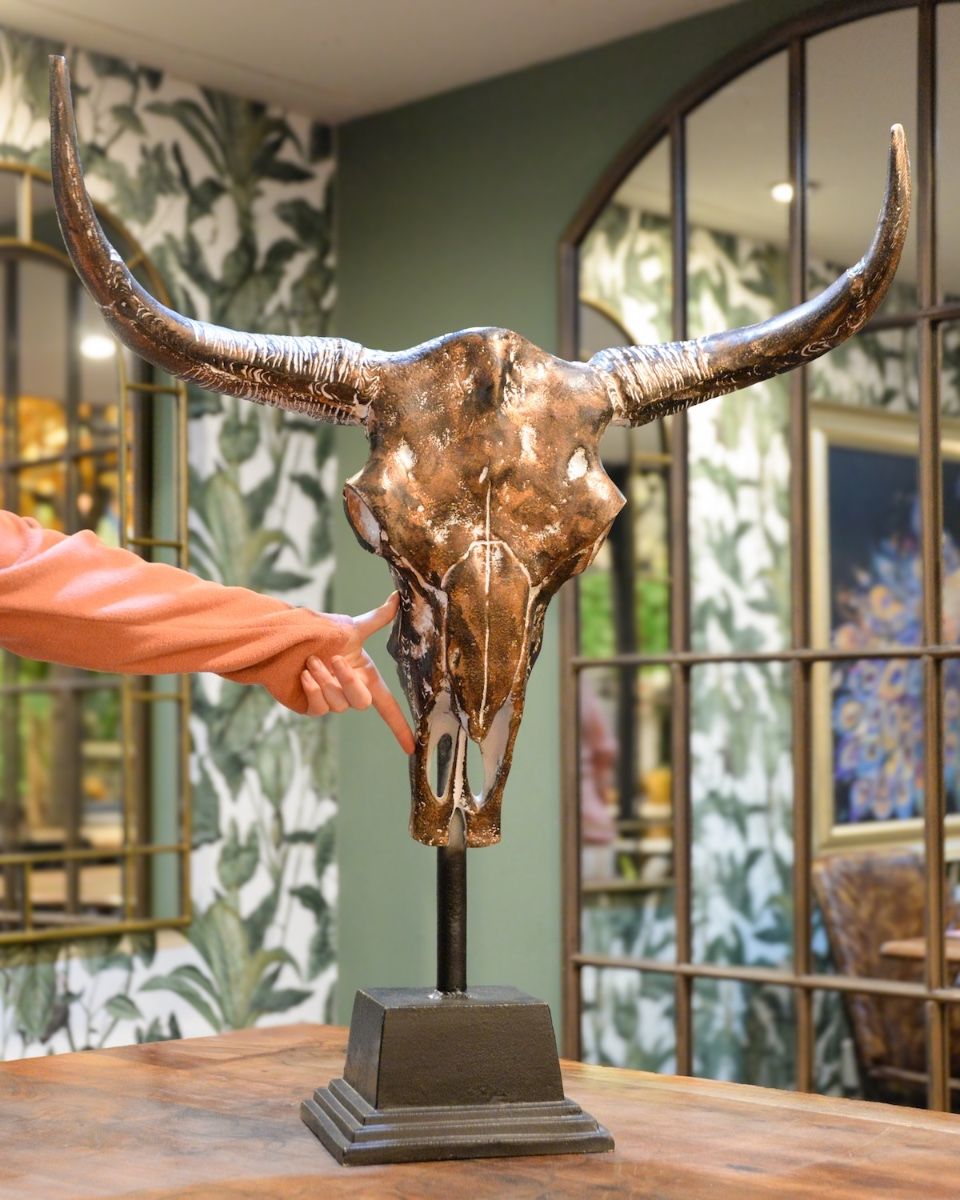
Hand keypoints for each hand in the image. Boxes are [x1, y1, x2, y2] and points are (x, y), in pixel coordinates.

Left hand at [301, 592, 414, 753]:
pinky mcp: (311, 706)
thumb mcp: (351, 627)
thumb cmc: (320, 632)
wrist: (286, 638)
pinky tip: (304, 675)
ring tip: (312, 661)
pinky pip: (319, 708)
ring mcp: (331, 700)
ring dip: (326, 681)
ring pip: (338, 704)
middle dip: (349, 682)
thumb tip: (397, 598)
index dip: (400, 726)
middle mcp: (351, 690)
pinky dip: (313, 690)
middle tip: (335, 661)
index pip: (388, 705)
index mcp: (366, 675)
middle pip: (361, 701)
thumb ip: (377, 619)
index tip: (412, 748)